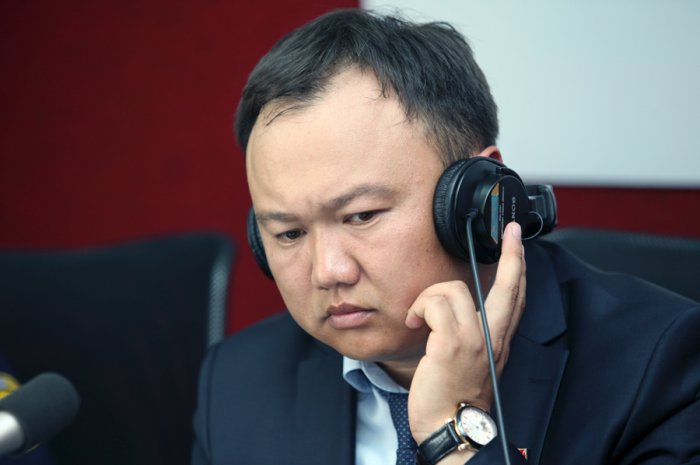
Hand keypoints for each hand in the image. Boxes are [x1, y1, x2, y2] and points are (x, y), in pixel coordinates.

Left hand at [404, 222, 525, 448]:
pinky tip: (414, 323)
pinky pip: (434, 305)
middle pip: (508, 286)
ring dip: (429, 297)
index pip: (514, 296)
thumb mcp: (472, 362)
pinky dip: (420, 308)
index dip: (518, 266)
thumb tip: (458, 309)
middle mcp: (492, 337)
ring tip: (420, 318)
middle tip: (509, 232)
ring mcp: (474, 339)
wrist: (450, 425)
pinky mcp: (452, 343)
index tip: (517, 240)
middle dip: (511, 254)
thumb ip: (473, 334)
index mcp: (498, 340)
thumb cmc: (454, 396)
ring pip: (453, 289)